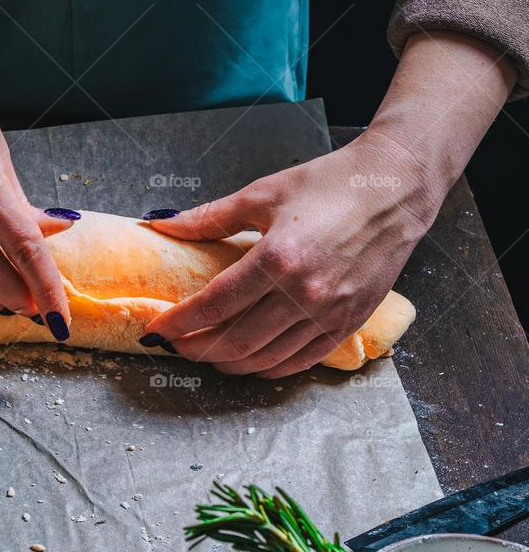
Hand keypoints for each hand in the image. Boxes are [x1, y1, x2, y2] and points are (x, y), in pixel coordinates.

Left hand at [142, 130, 440, 376]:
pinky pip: (302, 360)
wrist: (394, 188)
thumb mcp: (263, 193)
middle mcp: (304, 292)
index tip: (157, 330)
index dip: (179, 322)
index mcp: (277, 257)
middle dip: (198, 349)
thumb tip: (162, 223)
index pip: (215, 304)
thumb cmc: (330, 184)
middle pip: (237, 340)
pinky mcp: (349, 322)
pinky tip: (252, 362)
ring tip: (208, 356)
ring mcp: (330, 312)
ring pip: (267, 359)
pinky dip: (271, 368)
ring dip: (230, 364)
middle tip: (178, 346)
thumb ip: (210, 217)